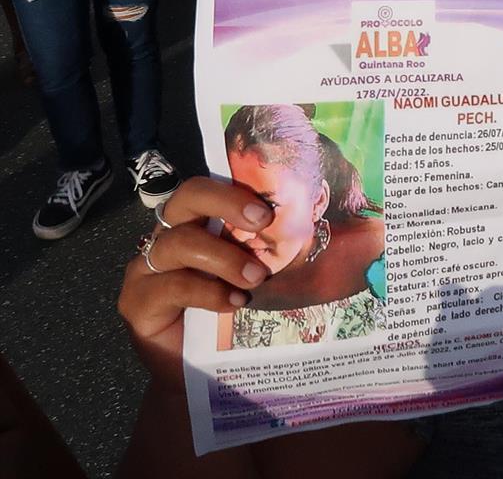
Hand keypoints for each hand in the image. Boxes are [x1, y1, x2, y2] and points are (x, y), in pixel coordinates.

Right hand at [118, 178, 272, 387]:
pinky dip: (207, 291)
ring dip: (224, 257)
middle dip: (225, 203)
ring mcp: (146, 268)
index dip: (234, 190)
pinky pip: (172, 285)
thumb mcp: (249, 276)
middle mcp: (166, 237)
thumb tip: (311, 226)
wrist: (195, 371)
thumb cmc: (227, 316)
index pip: (207, 187)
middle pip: (185, 198)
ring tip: (255, 278)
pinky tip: (233, 302)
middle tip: (263, 223)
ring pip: (179, 243)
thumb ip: (262, 250)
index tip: (269, 209)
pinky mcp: (135, 301)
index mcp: (195, 224)